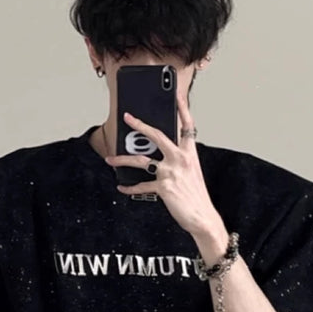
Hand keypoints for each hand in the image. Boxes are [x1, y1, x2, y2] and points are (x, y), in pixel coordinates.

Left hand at [105, 83, 224, 243]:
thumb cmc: (196, 195)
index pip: (187, 125)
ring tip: (110, 159)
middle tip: (127, 117)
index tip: (176, 94)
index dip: (182, 108)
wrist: (202, 217)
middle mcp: (180, 159)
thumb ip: (178, 160)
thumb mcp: (191, 172)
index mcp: (189, 153)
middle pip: (157, 135)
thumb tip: (158, 154)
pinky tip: (121, 186)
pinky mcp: (163, 187)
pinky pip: (141, 185)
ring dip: (122, 159)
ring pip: (141, 160)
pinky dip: (129, 187)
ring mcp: (171, 172)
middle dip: (140, 124)